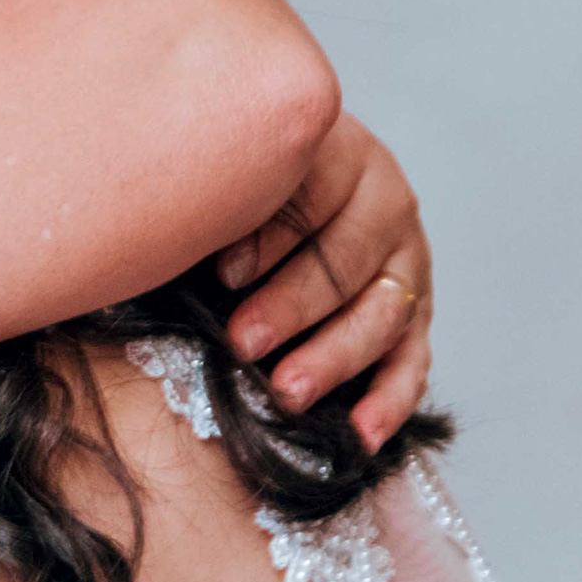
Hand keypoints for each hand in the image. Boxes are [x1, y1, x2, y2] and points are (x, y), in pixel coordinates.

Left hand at [212, 111, 431, 446]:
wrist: (265, 189)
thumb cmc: (226, 183)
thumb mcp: (217, 177)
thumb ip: (209, 195)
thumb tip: (167, 236)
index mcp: (337, 147)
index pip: (313, 191)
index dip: (268, 237)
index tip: (221, 275)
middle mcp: (385, 198)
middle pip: (349, 257)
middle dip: (294, 305)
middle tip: (244, 343)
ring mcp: (407, 256)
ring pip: (383, 311)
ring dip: (334, 357)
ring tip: (286, 392)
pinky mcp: (414, 309)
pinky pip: (412, 357)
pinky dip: (389, 398)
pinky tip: (362, 433)